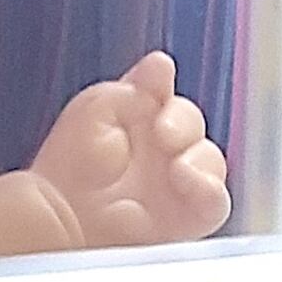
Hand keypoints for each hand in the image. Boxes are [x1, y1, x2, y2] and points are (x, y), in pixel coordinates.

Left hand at [19, 52, 231, 249]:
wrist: (65, 216)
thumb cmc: (71, 164)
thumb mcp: (96, 110)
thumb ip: (133, 88)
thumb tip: (162, 64)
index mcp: (135, 119)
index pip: (161, 92)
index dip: (162, 82)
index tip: (157, 76)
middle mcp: (158, 150)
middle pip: (191, 122)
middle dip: (182, 120)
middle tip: (163, 131)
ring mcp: (175, 184)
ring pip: (209, 159)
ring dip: (198, 155)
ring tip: (176, 166)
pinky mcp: (186, 217)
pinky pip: (215, 201)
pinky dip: (209, 188)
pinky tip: (186, 179)